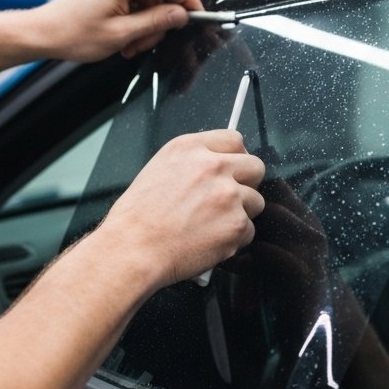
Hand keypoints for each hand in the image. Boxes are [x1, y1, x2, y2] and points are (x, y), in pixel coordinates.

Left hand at [32, 0, 202, 62]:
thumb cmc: (74, 33)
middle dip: (160, 21)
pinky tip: (124, 40)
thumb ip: (155, 22)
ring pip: (149, 2)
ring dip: (146, 26)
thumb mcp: (121, 33)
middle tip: (147, 43)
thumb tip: (181, 15)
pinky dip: (135, 23)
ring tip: (129, 46)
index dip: (188, 0)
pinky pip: (135, 4)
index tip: (197, 17)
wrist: (43, 33)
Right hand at [99, 130, 265, 288]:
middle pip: (255, 166)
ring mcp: (228, 195)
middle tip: (230, 199)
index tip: (234, 168)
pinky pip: (249, 230)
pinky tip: (209, 241)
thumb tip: (217, 169)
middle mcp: (213, 166)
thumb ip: (192, 163)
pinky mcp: (237, 224)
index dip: (236, 157)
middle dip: (247, 183)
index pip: (234, 140)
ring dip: (240, 214)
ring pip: (256, 201)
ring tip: (212, 225)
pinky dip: (233, 240)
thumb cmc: (137, 218)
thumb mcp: (159, 170)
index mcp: (190, 149)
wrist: (133, 249)